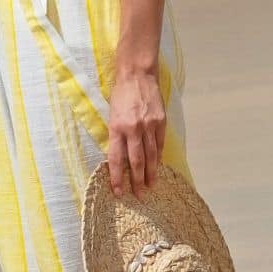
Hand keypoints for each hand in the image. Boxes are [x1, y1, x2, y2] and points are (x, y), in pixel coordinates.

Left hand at [106, 67, 167, 197]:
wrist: (137, 75)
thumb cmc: (120, 95)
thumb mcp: (111, 115)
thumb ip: (116, 135)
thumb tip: (120, 156)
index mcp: (117, 128)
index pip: (117, 159)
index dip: (118, 177)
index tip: (119, 192)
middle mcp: (134, 129)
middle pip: (136, 161)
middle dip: (137, 181)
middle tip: (139, 196)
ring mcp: (149, 126)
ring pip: (151, 155)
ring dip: (151, 173)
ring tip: (151, 186)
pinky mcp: (161, 121)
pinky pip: (160, 144)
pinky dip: (159, 157)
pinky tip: (158, 167)